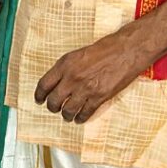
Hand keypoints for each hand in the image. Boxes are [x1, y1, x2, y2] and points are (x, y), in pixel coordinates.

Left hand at [34, 30, 151, 123]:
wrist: (127, 50)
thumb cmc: (105, 49)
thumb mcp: (78, 54)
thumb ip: (66, 68)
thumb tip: (57, 82)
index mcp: (65, 64)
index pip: (43, 85)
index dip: (39, 95)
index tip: (39, 100)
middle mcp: (72, 77)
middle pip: (54, 101)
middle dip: (52, 108)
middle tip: (55, 109)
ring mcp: (86, 88)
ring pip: (68, 110)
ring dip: (66, 115)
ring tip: (68, 116)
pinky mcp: (100, 97)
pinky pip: (85, 113)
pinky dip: (81, 118)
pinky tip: (80, 118)